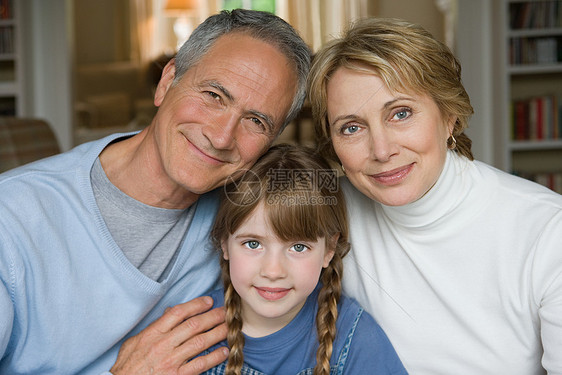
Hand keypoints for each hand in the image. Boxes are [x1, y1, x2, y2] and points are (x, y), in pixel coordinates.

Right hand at [110, 296, 228, 374]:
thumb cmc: (127, 366)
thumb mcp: (134, 342)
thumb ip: (153, 327)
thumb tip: (170, 312)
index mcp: (153, 334)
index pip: (177, 313)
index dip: (195, 305)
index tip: (208, 301)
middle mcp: (163, 345)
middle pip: (193, 325)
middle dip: (212, 317)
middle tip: (226, 312)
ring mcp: (171, 361)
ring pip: (200, 343)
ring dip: (217, 334)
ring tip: (229, 328)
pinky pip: (199, 364)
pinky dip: (213, 357)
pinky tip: (223, 351)